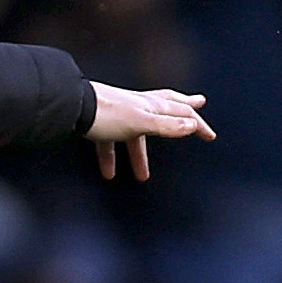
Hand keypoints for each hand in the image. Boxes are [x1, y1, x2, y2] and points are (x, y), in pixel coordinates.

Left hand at [87, 83, 212, 181]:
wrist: (72, 106)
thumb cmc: (107, 114)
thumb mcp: (141, 123)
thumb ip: (167, 126)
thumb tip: (192, 125)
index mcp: (150, 106)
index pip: (181, 113)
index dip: (196, 124)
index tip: (209, 135)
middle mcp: (137, 106)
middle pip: (165, 110)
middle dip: (181, 114)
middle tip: (195, 113)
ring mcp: (119, 114)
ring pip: (136, 135)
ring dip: (139, 156)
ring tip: (143, 176)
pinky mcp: (101, 122)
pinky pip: (110, 143)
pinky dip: (112, 158)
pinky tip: (109, 175)